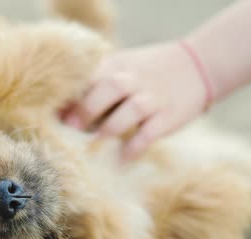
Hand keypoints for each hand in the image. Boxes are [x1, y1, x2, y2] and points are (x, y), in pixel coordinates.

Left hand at [62, 42, 209, 161]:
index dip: (70, 96)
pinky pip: (149, 133)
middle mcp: (134, 78)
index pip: (90, 76)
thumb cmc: (147, 72)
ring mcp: (153, 97)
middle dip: (86, 109)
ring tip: (92, 147)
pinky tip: (120, 162)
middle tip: (70, 129)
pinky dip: (133, 149)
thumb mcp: (123, 68)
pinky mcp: (168, 116)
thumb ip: (96, 85)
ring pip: (131, 110)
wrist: (197, 64)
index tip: (53, 115)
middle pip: (109, 88)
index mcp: (117, 65)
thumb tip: (62, 113)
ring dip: (109, 129)